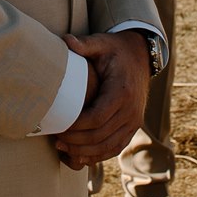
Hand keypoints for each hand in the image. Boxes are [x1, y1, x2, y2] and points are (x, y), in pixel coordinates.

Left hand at [54, 31, 150, 169]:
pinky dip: (98, 155)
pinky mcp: (133, 127)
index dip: (76, 127)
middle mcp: (131, 110)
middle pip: (100, 136)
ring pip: (108, 147)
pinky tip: (81, 156)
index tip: (58, 126)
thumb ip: (85, 44)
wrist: (140, 56)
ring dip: (85, 153)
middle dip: (76, 142)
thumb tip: (65, 40)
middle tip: (56, 140)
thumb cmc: (116, 50)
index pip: (96, 118)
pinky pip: (116, 148)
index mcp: (121, 91)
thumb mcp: (102, 43)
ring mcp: (134, 121)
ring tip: (64, 149)